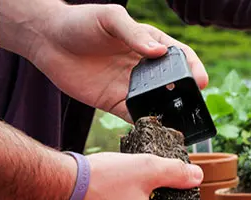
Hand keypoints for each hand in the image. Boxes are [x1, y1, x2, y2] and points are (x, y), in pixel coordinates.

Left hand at [27, 3, 207, 121]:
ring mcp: (131, 86)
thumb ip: (134, 35)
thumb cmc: (80, 22)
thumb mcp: (110, 18)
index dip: (194, 68)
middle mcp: (144, 67)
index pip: (179, 56)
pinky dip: (146, 123)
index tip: (202, 81)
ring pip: (157, 102)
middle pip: (173, 83)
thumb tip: (159, 53)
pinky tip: (154, 130)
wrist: (48, 41)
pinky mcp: (116, 103)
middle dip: (186, 95)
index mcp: (149, 44)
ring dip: (169, 112)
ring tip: (180, 124)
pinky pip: (135, 115)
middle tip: (196, 108)